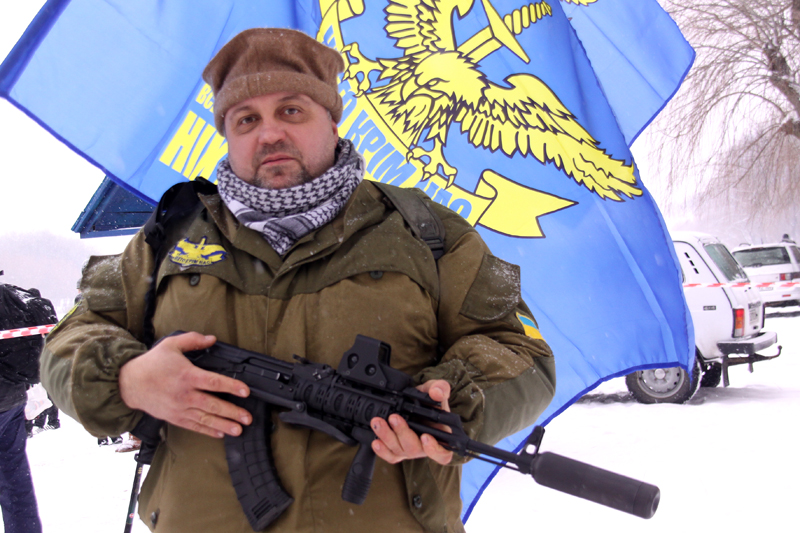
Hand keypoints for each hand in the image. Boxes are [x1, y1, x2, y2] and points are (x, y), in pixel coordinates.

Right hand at [119, 332, 251, 438]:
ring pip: (205, 419)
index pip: (214, 382)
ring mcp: (180, 408)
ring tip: (238, 430)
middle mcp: (185, 394)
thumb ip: (193, 340)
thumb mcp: (171, 345)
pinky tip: (220, 434)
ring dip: (223, 425)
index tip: (246, 391)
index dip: (232, 386)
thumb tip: (212, 339)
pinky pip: (193, 426)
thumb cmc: (151, 364)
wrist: (129, 384)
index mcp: (187, 375)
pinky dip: (207, 431)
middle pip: (213, 405)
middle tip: (247, 418)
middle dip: (232, 412)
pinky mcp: (174, 418)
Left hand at [370, 379, 453, 465]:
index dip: (435, 450)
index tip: (425, 437)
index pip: (443, 454)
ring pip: (399, 451)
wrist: (416, 402)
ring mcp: (410, 450)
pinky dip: (382, 451)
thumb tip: (436, 393)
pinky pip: (390, 456)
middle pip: (415, 449)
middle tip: (394, 418)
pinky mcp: (397, 451)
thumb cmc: (430, 400)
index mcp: (441, 437)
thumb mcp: (438, 389)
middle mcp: (425, 447)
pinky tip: (375, 441)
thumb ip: (441, 388)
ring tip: (378, 422)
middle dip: (402, 433)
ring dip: (387, 437)